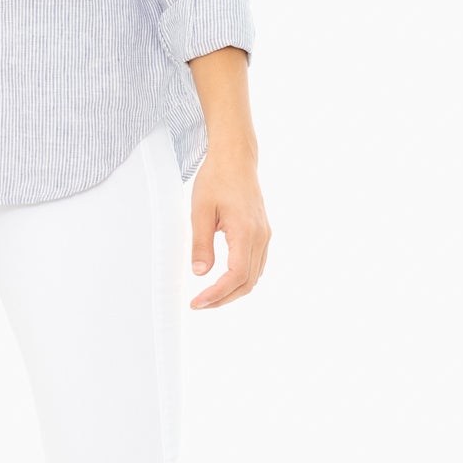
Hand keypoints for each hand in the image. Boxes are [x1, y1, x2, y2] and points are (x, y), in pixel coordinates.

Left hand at [188, 150, 270, 308]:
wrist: (236, 158)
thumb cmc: (216, 178)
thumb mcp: (200, 210)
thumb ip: (201, 243)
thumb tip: (200, 273)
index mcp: (246, 232)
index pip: (236, 276)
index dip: (217, 294)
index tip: (197, 302)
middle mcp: (261, 237)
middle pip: (247, 282)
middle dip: (223, 298)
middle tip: (199, 305)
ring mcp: (265, 235)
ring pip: (254, 276)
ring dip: (233, 291)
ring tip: (209, 297)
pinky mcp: (262, 233)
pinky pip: (256, 264)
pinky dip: (241, 279)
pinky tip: (224, 281)